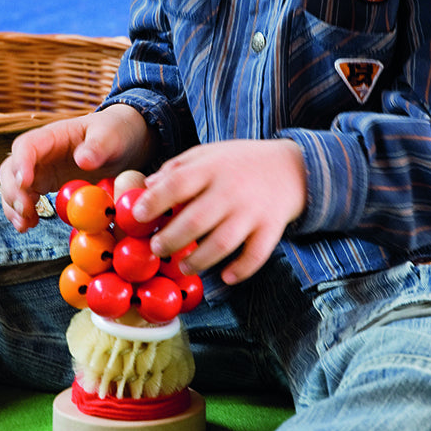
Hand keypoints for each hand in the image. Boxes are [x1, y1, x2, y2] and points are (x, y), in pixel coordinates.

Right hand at [0, 104, 153, 230]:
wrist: (122, 142)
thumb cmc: (115, 133)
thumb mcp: (111, 136)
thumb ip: (98, 146)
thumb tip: (82, 160)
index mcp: (54, 135)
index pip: (26, 145)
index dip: (21, 163)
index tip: (25, 183)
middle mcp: (40, 152)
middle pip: (12, 168)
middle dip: (12, 190)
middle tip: (26, 210)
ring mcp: (40, 169)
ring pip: (13, 185)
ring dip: (13, 205)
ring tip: (25, 225)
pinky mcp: (45, 184)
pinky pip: (25, 198)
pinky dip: (23, 212)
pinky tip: (29, 225)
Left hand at [134, 139, 306, 284]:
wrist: (292, 167)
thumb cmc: (240, 162)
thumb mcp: (208, 154)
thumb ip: (177, 168)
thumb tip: (146, 186)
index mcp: (212, 168)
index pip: (177, 184)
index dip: (154, 201)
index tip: (138, 215)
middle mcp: (231, 190)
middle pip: (195, 220)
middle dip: (171, 239)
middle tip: (156, 248)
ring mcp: (252, 212)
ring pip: (221, 243)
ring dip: (198, 260)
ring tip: (182, 266)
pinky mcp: (271, 229)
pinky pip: (255, 256)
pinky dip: (240, 270)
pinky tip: (226, 276)